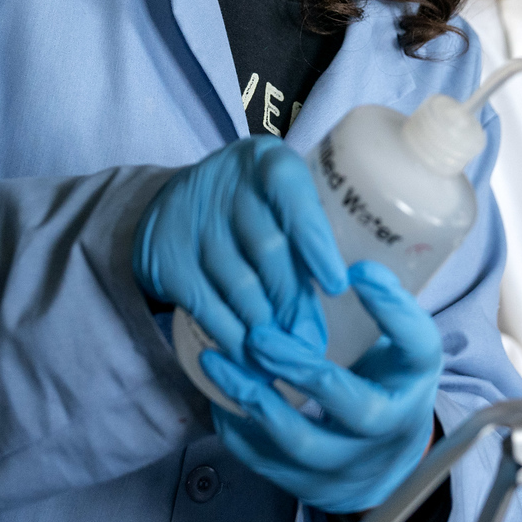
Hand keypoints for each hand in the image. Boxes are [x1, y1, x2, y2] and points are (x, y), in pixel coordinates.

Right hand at [135, 136, 347, 363]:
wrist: (169, 208)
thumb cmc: (251, 206)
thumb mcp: (279, 196)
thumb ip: (310, 226)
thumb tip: (352, 293)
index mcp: (267, 161)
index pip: (292, 195)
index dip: (314, 241)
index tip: (336, 285)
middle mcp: (227, 183)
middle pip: (267, 249)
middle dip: (294, 301)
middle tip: (314, 342)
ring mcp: (193, 221)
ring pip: (239, 284)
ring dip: (266, 327)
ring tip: (289, 356)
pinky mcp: (168, 260)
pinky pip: (208, 307)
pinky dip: (233, 338)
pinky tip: (252, 360)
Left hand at [198, 261, 442, 512]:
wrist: (388, 465)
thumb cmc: (387, 383)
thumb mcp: (399, 345)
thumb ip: (382, 309)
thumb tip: (352, 263)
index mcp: (417, 381)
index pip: (418, 345)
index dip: (392, 308)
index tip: (358, 270)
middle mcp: (391, 427)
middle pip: (354, 406)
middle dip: (302, 369)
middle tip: (258, 336)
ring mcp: (352, 465)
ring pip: (302, 442)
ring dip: (256, 401)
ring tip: (218, 364)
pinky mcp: (314, 488)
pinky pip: (269, 463)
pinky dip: (239, 428)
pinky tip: (217, 395)